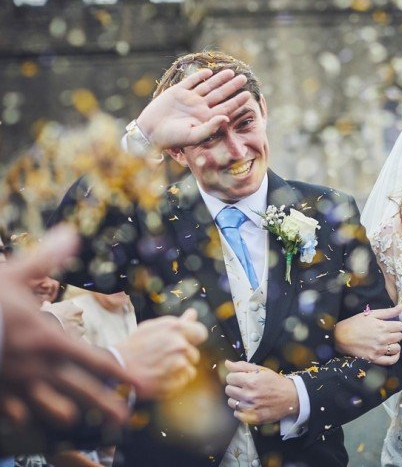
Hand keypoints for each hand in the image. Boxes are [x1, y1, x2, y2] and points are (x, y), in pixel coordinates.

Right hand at [0, 225, 133, 427]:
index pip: (95, 361)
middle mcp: (38, 368)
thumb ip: (46, 258)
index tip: (139, 384)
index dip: (120, 374)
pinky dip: (25, 415)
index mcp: (50, 340)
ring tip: (77, 416)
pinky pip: (16, 414)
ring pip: (52, 411)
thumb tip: (71, 233)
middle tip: (124, 418)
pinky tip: (28, 414)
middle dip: (106, 406)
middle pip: (82, 393)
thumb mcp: (13, 274)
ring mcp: (16, 386)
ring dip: (66, 413)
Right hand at [41, 300, 84, 339]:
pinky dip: (77, 333)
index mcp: (68, 303)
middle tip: (63, 324)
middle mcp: (77, 310)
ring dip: (75, 326)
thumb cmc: (46, 316)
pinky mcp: (81, 329)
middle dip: (72, 318)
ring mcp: (80, 320)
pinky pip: (81, 331)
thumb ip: (47, 305)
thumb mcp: (45, 308)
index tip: (61, 315)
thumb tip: (46, 303)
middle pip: (76, 314)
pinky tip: (69, 335)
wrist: (50, 327)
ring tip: (65, 331)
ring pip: (80, 323)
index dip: (65, 311)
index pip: (70, 305)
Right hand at [114, 308, 207, 398]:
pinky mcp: (175, 382)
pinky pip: (183, 382)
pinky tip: (160, 378)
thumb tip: (193, 313)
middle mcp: (179, 345)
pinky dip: (174, 382)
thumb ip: (176, 322)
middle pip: (195, 354)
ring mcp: (178, 365)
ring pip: (190, 369)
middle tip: (163, 359)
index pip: (201, 333)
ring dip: (179, 370)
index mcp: (175, 328)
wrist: (116, 369)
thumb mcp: (152, 328)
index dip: (194, 339)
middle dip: (183, 357)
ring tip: (160, 369)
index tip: (187, 343)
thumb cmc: (134, 347)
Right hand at [136, 68, 250, 150]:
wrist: (150, 131)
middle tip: (244, 78)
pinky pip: (191, 82)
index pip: (225, 108)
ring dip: (220, 79)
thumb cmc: (172, 138)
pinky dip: (199, 76)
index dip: (237, 101)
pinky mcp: (177, 92)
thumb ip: (211, 127)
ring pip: (208, 86)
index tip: (248, 95)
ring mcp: (189, 99)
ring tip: (232, 72)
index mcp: (206, 118)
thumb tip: (227, 118)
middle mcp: (200, 108)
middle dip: (232, 87)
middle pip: (220, 95)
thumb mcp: (193, 136)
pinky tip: (209, 72)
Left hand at [224, 360, 298, 424]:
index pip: (230, 378)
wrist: (291, 398)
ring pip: (231, 402)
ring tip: (248, 396)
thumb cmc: (276, 382)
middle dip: (235, 387)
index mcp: (251, 381)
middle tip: (246, 387)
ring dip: (237, 398)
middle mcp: (249, 395)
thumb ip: (242, 366)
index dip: (236, 377)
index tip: (242, 378)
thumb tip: (227, 363)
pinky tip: (250, 405)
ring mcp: (250, 408)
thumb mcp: (261, 370)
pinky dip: (241, 410)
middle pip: (228, 390)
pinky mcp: (252, 418)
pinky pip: (236, 414)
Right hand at [334, 305, 401, 364]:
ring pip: (397, 348)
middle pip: (399, 336)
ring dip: (394, 344)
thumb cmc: (354, 323)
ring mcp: (379, 350)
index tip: (392, 325)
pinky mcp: (374, 359)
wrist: (340, 336)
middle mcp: (382, 339)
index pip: (400, 326)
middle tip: (388, 332)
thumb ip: (388, 311)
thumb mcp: (370, 314)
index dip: (397, 324)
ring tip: (388, 341)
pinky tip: (392, 352)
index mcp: (382, 326)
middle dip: (395, 333)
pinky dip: (395, 357)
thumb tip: (401, 307)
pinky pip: (391, 361)